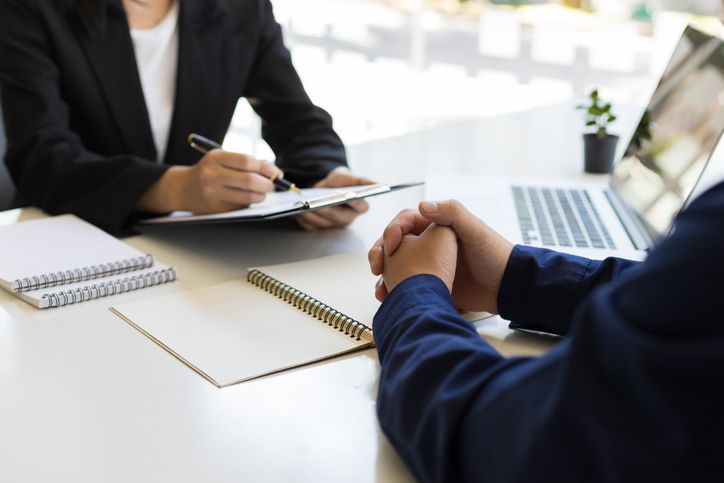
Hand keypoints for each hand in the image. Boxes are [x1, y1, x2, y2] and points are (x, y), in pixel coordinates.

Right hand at [137, 149, 282, 213]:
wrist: (183, 188)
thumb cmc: (210, 171)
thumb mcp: (223, 159)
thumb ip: (247, 162)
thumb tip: (274, 170)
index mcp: (216, 158)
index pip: (247, 161)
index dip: (266, 168)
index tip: (276, 173)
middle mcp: (212, 174)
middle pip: (250, 180)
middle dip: (267, 184)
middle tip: (271, 185)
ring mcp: (212, 193)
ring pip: (248, 196)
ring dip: (261, 196)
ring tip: (261, 193)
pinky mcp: (214, 208)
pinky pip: (240, 206)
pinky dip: (249, 203)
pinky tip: (246, 198)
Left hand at [295, 167, 375, 229]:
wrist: (320, 186)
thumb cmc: (337, 182)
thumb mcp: (346, 176)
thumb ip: (361, 180)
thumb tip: (377, 184)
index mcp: (359, 206)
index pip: (361, 207)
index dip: (355, 203)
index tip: (349, 196)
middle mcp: (348, 218)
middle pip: (341, 218)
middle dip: (330, 210)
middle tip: (321, 204)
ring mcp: (333, 224)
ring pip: (325, 223)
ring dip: (314, 215)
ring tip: (305, 206)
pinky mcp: (319, 226)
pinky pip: (311, 225)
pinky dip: (304, 218)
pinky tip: (298, 211)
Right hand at [369, 200, 513, 312]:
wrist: (507, 288)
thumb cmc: (495, 255)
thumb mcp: (476, 230)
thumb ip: (452, 213)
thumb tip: (422, 205)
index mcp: (437, 227)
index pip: (405, 222)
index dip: (393, 230)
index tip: (390, 245)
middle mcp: (428, 244)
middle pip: (394, 244)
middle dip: (380, 253)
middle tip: (376, 265)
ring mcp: (427, 265)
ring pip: (395, 266)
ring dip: (384, 274)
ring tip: (380, 288)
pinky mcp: (430, 284)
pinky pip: (405, 285)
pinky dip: (394, 290)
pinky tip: (388, 297)